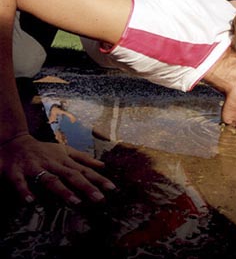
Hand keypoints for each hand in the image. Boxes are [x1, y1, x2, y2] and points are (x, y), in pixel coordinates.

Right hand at [0, 134, 115, 203]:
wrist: (14, 142)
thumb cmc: (43, 150)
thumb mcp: (64, 151)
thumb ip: (83, 158)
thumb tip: (102, 165)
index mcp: (64, 160)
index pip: (85, 171)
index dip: (99, 179)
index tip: (112, 189)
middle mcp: (52, 164)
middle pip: (72, 176)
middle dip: (86, 187)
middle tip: (100, 199)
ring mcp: (35, 167)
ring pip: (50, 180)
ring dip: (63, 190)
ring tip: (76, 202)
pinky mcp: (15, 172)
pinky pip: (20, 183)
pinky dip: (24, 191)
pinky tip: (30, 202)